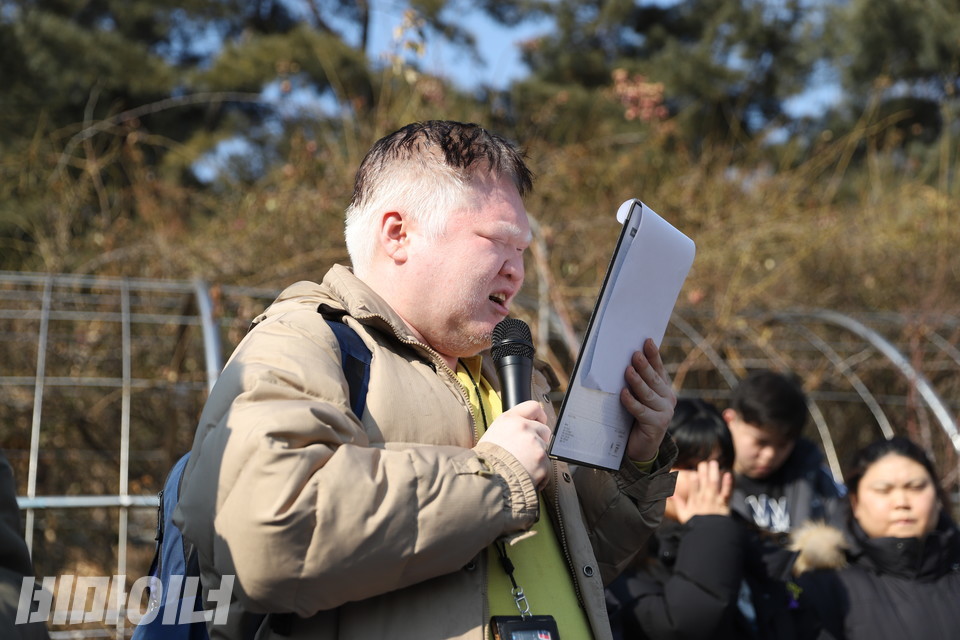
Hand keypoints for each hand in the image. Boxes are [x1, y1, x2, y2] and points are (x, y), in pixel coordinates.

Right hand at [477, 400, 551, 489]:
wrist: (487, 480)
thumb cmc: (485, 460)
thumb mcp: (492, 434)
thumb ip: (510, 427)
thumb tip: (521, 427)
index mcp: (510, 419)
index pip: (533, 407)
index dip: (538, 416)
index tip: (539, 422)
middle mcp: (524, 427)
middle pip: (544, 429)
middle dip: (539, 439)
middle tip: (527, 451)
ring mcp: (535, 444)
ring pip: (544, 448)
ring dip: (537, 456)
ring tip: (521, 465)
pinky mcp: (543, 460)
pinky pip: (545, 465)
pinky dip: (539, 471)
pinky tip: (525, 474)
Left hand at [620, 338, 676, 461]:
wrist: (642, 447)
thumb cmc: (637, 419)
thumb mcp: (639, 399)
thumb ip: (637, 384)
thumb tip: (626, 363)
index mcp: (664, 390)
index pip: (659, 369)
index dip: (653, 355)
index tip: (647, 341)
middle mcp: (668, 400)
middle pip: (654, 380)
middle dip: (644, 366)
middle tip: (635, 354)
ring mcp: (664, 413)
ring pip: (648, 394)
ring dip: (637, 381)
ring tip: (628, 370)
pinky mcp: (656, 424)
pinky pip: (640, 410)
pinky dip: (631, 401)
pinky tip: (623, 393)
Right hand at [670, 460, 732, 523]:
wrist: (709, 534)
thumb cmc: (696, 525)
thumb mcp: (683, 514)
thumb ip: (677, 502)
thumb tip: (669, 492)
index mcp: (694, 501)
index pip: (693, 486)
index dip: (694, 478)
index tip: (694, 472)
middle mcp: (704, 498)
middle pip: (704, 482)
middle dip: (703, 471)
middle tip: (703, 463)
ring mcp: (714, 500)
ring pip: (714, 484)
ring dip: (714, 472)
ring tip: (714, 463)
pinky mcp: (724, 504)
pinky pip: (726, 492)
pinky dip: (727, 483)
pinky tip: (728, 474)